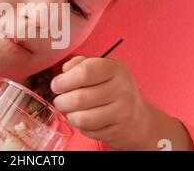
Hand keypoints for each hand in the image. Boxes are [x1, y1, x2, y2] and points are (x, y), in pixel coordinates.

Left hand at [51, 56, 191, 149]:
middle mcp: (122, 88)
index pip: (85, 72)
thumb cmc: (112, 89)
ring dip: (70, 116)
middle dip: (61, 101)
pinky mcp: (118, 130)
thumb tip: (65, 69)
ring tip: (71, 111)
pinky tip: (86, 120)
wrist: (137, 118)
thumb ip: (80, 64)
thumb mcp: (100, 69)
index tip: (56, 85)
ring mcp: (122, 111)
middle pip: (79, 98)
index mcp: (114, 68)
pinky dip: (81, 127)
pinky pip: (88, 131)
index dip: (64, 80)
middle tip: (60, 101)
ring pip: (82, 118)